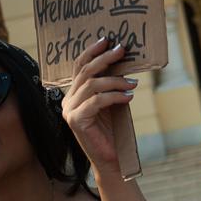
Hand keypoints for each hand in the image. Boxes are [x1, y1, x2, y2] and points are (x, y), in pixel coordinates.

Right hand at [61, 37, 135, 177]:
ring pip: (92, 85)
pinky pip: (97, 101)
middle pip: (84, 72)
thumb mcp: (112, 102)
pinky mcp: (76, 121)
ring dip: (115, 81)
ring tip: (132, 83)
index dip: (92, 51)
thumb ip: (111, 85)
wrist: (112, 159)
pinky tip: (128, 97)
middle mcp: (67, 101)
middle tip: (122, 51)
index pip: (79, 67)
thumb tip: (123, 62)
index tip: (107, 40)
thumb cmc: (113, 131)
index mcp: (73, 94)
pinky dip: (114, 96)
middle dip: (104, 59)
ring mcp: (69, 111)